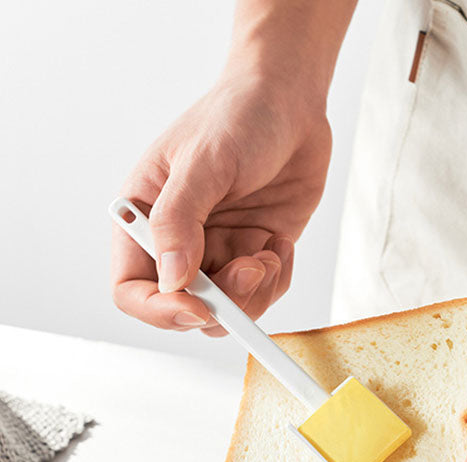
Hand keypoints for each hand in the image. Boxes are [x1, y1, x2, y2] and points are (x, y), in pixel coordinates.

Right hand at [111, 67, 331, 334]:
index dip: (159, 309)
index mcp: (146, 219)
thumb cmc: (238, 117)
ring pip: (229, 309)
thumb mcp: (203, 163)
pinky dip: (277, 280)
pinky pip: (262, 293)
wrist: (290, 101)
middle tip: (251, 267)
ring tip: (270, 251)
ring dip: (254, 293)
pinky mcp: (256, 253)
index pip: (132, 289)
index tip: (196, 308)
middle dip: (221, 304)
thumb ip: (179, 221)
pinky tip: (282, 243)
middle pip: (185, 308)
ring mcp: (220, 250)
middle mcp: (180, 243)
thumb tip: (172, 279)